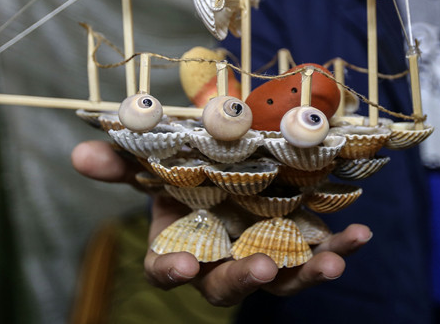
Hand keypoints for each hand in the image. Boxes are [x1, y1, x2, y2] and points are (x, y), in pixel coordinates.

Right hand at [71, 140, 372, 305]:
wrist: (230, 161)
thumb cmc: (187, 171)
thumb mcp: (158, 160)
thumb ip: (123, 161)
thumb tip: (78, 153)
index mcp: (180, 242)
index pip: (168, 267)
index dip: (174, 269)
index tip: (184, 265)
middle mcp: (221, 259)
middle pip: (227, 285)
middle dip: (245, 279)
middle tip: (263, 269)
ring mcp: (263, 255)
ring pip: (282, 279)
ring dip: (307, 273)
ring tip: (332, 263)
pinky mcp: (300, 246)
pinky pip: (320, 254)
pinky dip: (341, 247)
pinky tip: (361, 235)